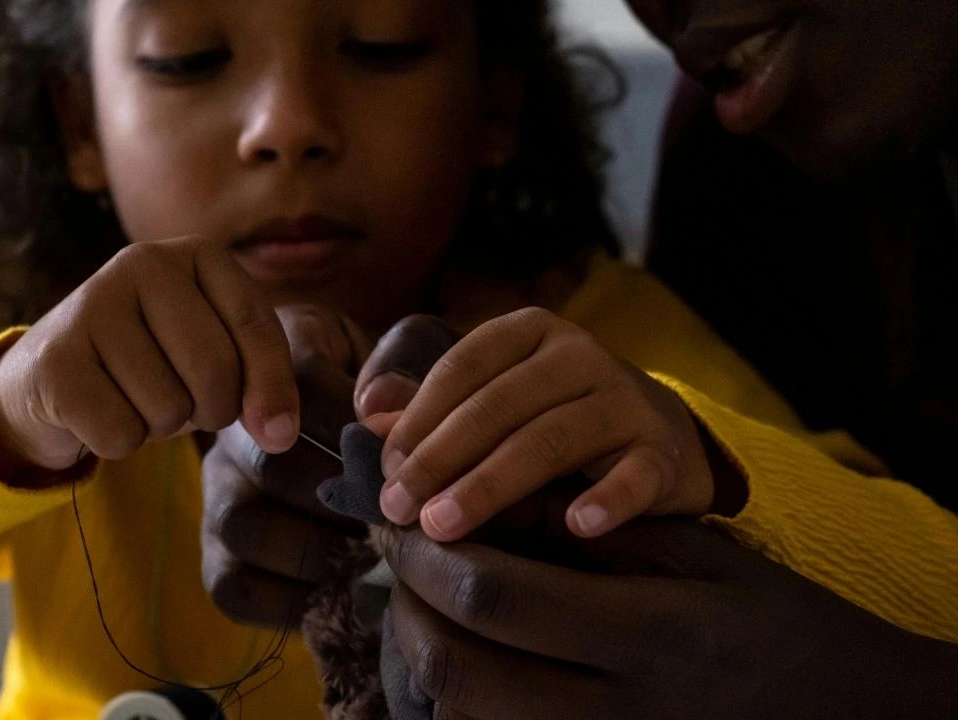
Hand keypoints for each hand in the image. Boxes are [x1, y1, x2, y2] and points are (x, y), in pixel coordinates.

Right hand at [0, 235, 299, 481]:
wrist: (54, 374)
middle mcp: (142, 263)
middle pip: (215, 369)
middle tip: (187, 403)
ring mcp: (91, 304)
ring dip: (160, 425)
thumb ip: (262, 382)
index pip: (255, 323)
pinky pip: (120, 433)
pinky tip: (100, 410)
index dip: (272, 387)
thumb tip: (280, 434)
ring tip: (135, 396)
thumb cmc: (154, 362)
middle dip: (212, 410)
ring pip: (168, 407)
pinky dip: (118, 442)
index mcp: (198, 254)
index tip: (278, 432)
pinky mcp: (55, 358)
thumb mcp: (218, 354)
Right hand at [200, 312, 456, 625]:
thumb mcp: (400, 355)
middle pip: (271, 462)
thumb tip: (377, 405)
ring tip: (372, 550)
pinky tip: (343, 585)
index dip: (356, 419)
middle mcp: (228, 427)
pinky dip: (294, 599)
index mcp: (273, 360)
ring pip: (245, 527)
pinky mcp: (216, 558)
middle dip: (345, 494)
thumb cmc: (386, 395)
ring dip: (321, 547)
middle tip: (395, 511)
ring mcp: (216, 494)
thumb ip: (402, 362)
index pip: (301, 385)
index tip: (395, 447)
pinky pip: (237, 589)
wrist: (352, 446)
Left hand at [377, 307, 714, 540]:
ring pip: (550, 439)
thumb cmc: (553, 419)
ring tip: (445, 526)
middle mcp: (579, 355)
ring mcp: (625, 400)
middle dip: (440, 458)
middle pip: (497, 405)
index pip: (461, 367)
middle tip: (398, 509)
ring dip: (491, 485)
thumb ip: (433, 406)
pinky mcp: (663, 451)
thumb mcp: (494, 401)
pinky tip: (577, 526)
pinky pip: (635, 475)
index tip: (384, 471)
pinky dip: (608, 499)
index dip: (418, 419)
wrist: (661, 439)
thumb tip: (368, 413)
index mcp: (528, 332)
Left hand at [379, 488, 957, 718]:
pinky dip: (455, 700)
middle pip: (458, 667)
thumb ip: (594, 525)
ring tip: (417, 598)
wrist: (841, 712)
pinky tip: (459, 651)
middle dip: (405, 603)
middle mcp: (616, 709)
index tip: (400, 514)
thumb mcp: (694, 552)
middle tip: (393, 553)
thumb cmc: (765, 616)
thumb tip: (486, 500)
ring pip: (462, 718)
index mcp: (645, 634)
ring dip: (419, 653)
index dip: (426, 553)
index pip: (493, 595)